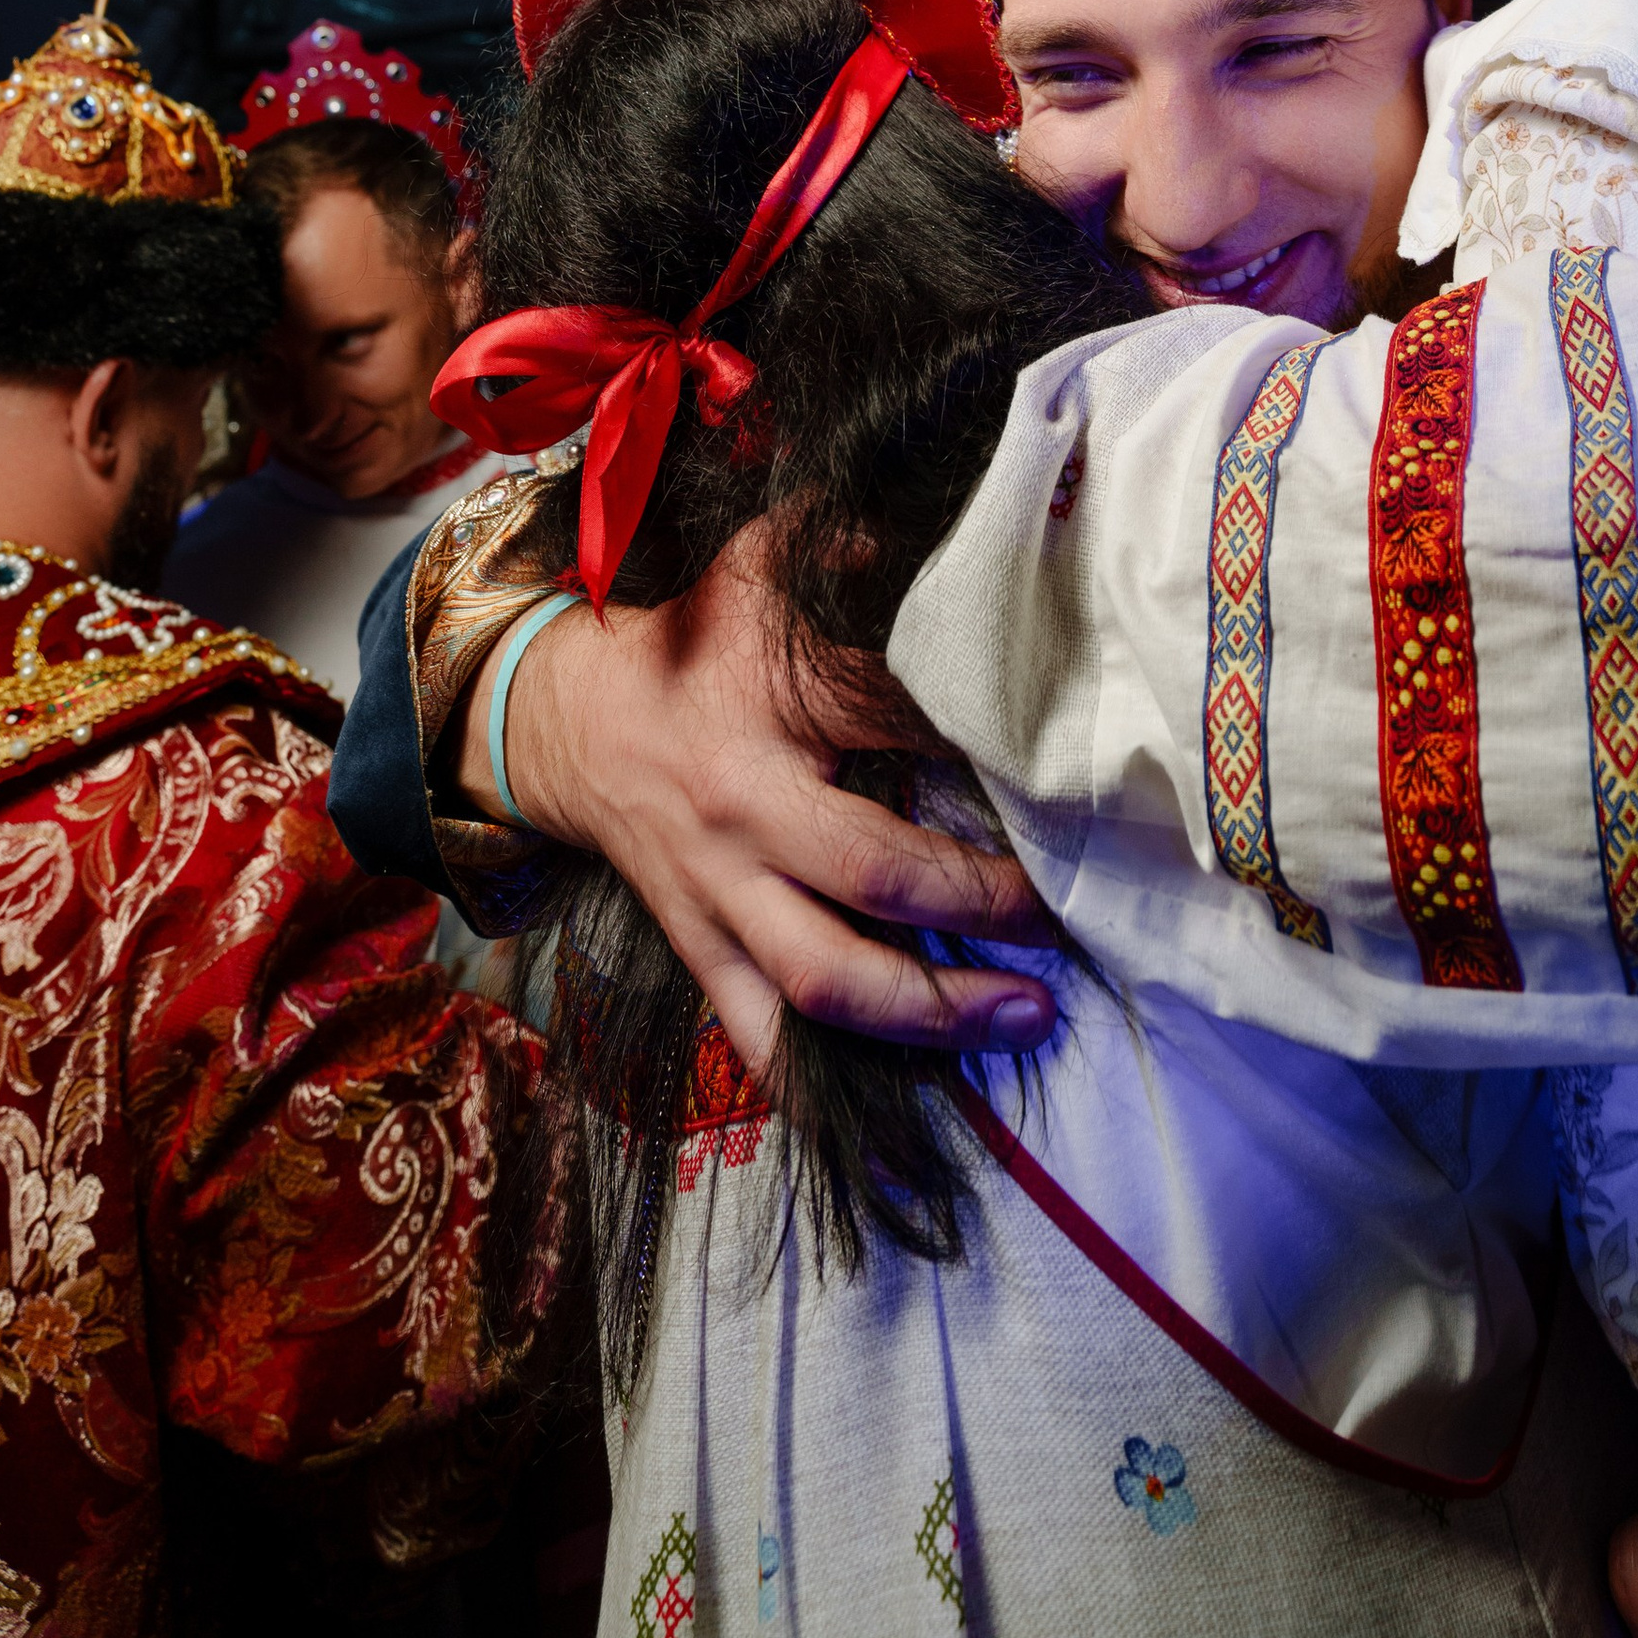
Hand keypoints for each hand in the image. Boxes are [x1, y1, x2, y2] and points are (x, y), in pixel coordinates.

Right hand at [463, 522, 1061, 1069]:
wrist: (572, 720)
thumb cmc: (694, 637)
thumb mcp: (764, 563)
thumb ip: (854, 545)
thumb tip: (964, 521)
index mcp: (768, 700)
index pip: (895, 721)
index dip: (987, 749)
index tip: (1065, 775)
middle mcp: (745, 805)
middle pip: (874, 872)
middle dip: (980, 904)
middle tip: (1064, 920)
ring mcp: (719, 892)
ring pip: (826, 978)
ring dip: (930, 1013)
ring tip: (1023, 1018)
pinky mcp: (699, 949)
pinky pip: (758, 1039)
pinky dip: (822, 1086)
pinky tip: (903, 1116)